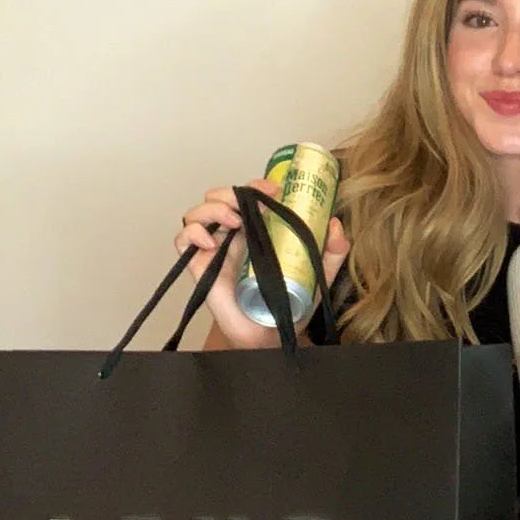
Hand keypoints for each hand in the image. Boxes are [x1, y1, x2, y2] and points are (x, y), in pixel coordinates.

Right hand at [176, 179, 351, 348]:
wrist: (269, 334)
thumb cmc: (289, 303)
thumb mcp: (318, 273)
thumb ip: (332, 252)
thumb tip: (337, 226)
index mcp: (258, 228)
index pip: (248, 195)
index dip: (255, 185)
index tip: (273, 189)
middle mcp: (234, 234)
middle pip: (219, 197)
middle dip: (230, 192)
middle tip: (247, 204)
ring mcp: (215, 248)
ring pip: (198, 212)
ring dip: (212, 208)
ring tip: (233, 221)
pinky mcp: (199, 265)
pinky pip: (183, 240)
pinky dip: (191, 233)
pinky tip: (209, 242)